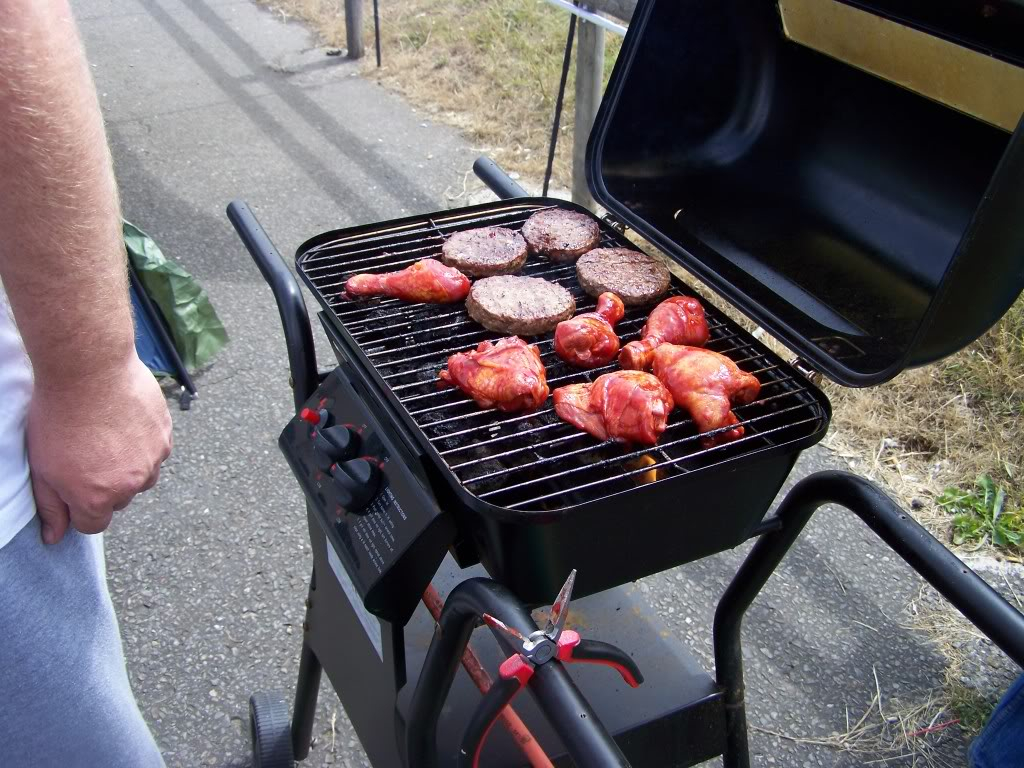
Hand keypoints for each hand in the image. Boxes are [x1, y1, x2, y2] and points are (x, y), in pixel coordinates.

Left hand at [28, 354, 172, 543]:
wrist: (89, 370)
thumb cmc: (58, 416)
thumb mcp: (41, 467)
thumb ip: (50, 506)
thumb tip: (54, 537)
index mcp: (98, 498)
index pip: (93, 524)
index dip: (79, 506)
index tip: (72, 484)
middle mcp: (131, 485)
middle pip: (119, 499)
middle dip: (105, 486)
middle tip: (88, 454)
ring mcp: (153, 459)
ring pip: (142, 475)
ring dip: (128, 465)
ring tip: (108, 437)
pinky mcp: (165, 435)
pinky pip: (156, 449)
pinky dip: (142, 442)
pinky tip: (123, 422)